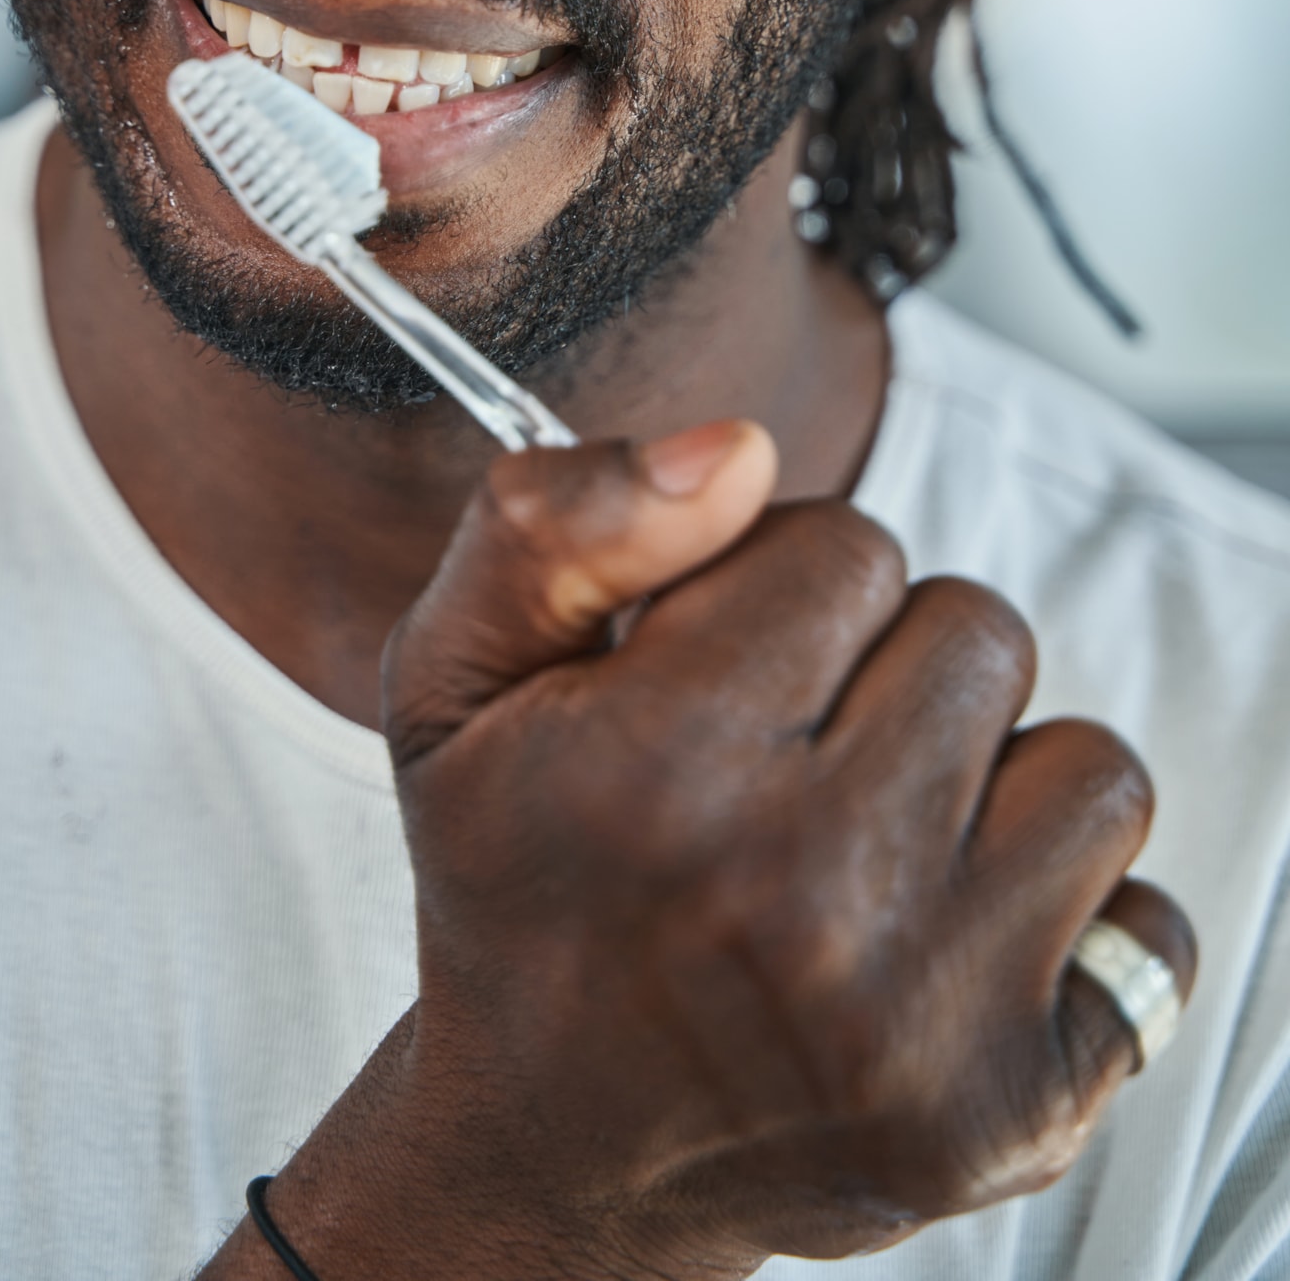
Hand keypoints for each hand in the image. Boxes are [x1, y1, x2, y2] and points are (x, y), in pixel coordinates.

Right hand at [217, 421, 1195, 1280]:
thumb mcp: (455, 684)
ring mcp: (923, 1011)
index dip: (786, 595)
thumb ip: (553, 524)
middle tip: (801, 764)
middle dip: (893, 672)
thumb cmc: (523, 892)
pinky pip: (1147, 914)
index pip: (848, 546)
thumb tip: (738, 448)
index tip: (729, 675)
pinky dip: (1071, 916)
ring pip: (1082, 762)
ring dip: (993, 784)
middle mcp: (803, 892)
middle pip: (977, 632)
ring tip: (883, 847)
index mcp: (659, 769)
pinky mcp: (1017, 1104)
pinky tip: (955, 942)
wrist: (558, 1152)